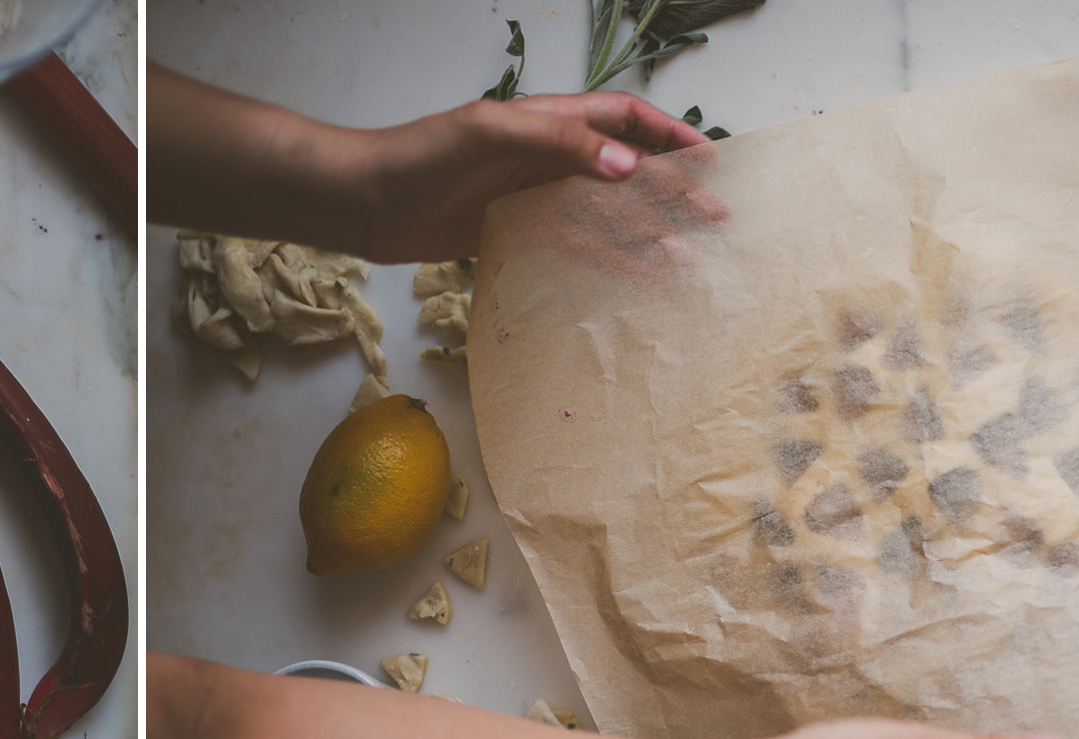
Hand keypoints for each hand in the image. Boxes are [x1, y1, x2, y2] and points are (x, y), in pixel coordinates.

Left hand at [325, 91, 710, 262]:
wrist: (361, 201)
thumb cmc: (417, 157)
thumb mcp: (489, 135)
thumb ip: (558, 143)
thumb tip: (628, 165)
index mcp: (546, 120)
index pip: (624, 118)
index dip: (669, 135)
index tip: (710, 160)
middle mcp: (545, 155)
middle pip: (625, 168)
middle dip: (672, 189)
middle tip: (717, 218)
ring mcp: (530, 196)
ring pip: (605, 212)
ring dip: (647, 231)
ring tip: (691, 257)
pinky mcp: (513, 233)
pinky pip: (572, 245)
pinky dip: (607, 260)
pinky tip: (636, 280)